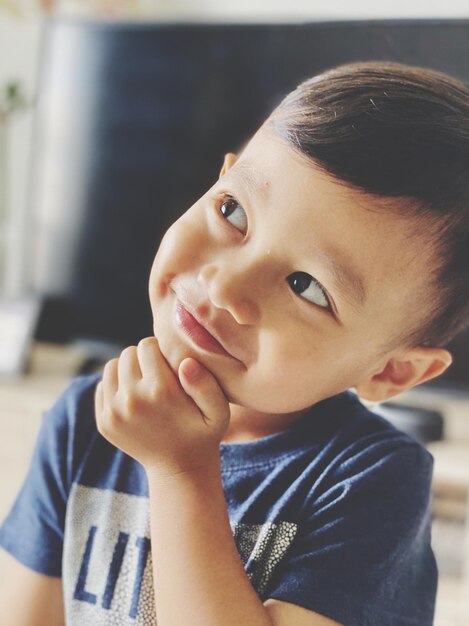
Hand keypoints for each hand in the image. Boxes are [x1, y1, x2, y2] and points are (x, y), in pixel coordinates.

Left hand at [94, 336, 230, 477]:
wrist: (179, 469)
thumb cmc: (203, 434)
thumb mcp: (218, 411)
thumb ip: (206, 383)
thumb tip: (185, 362)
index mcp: (160, 391)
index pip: (148, 345)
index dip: (160, 349)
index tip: (170, 363)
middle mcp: (132, 400)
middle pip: (128, 353)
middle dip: (143, 357)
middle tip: (158, 372)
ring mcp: (114, 412)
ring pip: (112, 366)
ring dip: (128, 369)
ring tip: (145, 381)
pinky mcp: (104, 421)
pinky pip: (102, 386)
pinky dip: (116, 386)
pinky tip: (135, 397)